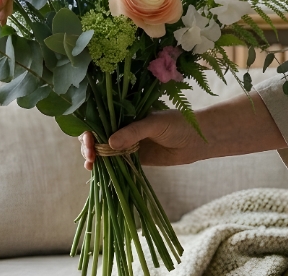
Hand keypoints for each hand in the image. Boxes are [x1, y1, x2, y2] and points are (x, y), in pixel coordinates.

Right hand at [79, 92, 286, 169]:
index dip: (89, 129)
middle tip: (90, 156)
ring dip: (94, 159)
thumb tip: (109, 143)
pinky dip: (106, 169)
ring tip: (91, 166)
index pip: (99, 120)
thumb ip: (133, 132)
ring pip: (104, 152)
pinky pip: (116, 164)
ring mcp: (129, 144)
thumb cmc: (179, 123)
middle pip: (97, 137)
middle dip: (89, 146)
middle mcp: (124, 128)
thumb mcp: (155, 124)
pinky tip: (99, 173)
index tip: (88, 140)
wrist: (200, 140)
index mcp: (125, 113)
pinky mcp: (136, 159)